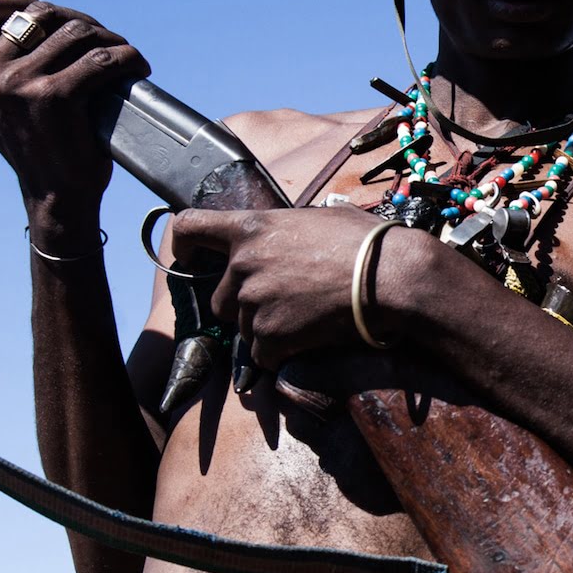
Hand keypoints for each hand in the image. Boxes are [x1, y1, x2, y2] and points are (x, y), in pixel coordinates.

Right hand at [0, 0, 149, 236]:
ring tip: (122, 57)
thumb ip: (5, 56)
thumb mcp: (2, 98)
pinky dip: (127, 58)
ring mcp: (16, 84)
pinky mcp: (55, 96)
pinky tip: (136, 68)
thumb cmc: (37, 141)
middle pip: (42, 13)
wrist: (55, 195)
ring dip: (109, 40)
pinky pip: (101, 58)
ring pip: (76, 32)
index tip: (49, 12)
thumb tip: (39, 8)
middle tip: (103, 43)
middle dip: (80, 22)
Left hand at [169, 206, 431, 367]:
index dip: (183, 244)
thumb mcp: (320, 218)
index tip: (188, 257)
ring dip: (267, 328)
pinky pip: (262, 354)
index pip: (190, 228)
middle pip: (221, 296)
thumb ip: (289, 228)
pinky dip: (282, 353)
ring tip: (307, 319)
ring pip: (243, 327)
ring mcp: (252, 302)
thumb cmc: (366, 242)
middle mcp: (242, 265)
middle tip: (285, 302)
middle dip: (245, 303)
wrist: (390, 278)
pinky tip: (310, 339)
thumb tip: (293, 232)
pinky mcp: (269, 336)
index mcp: (251, 227)